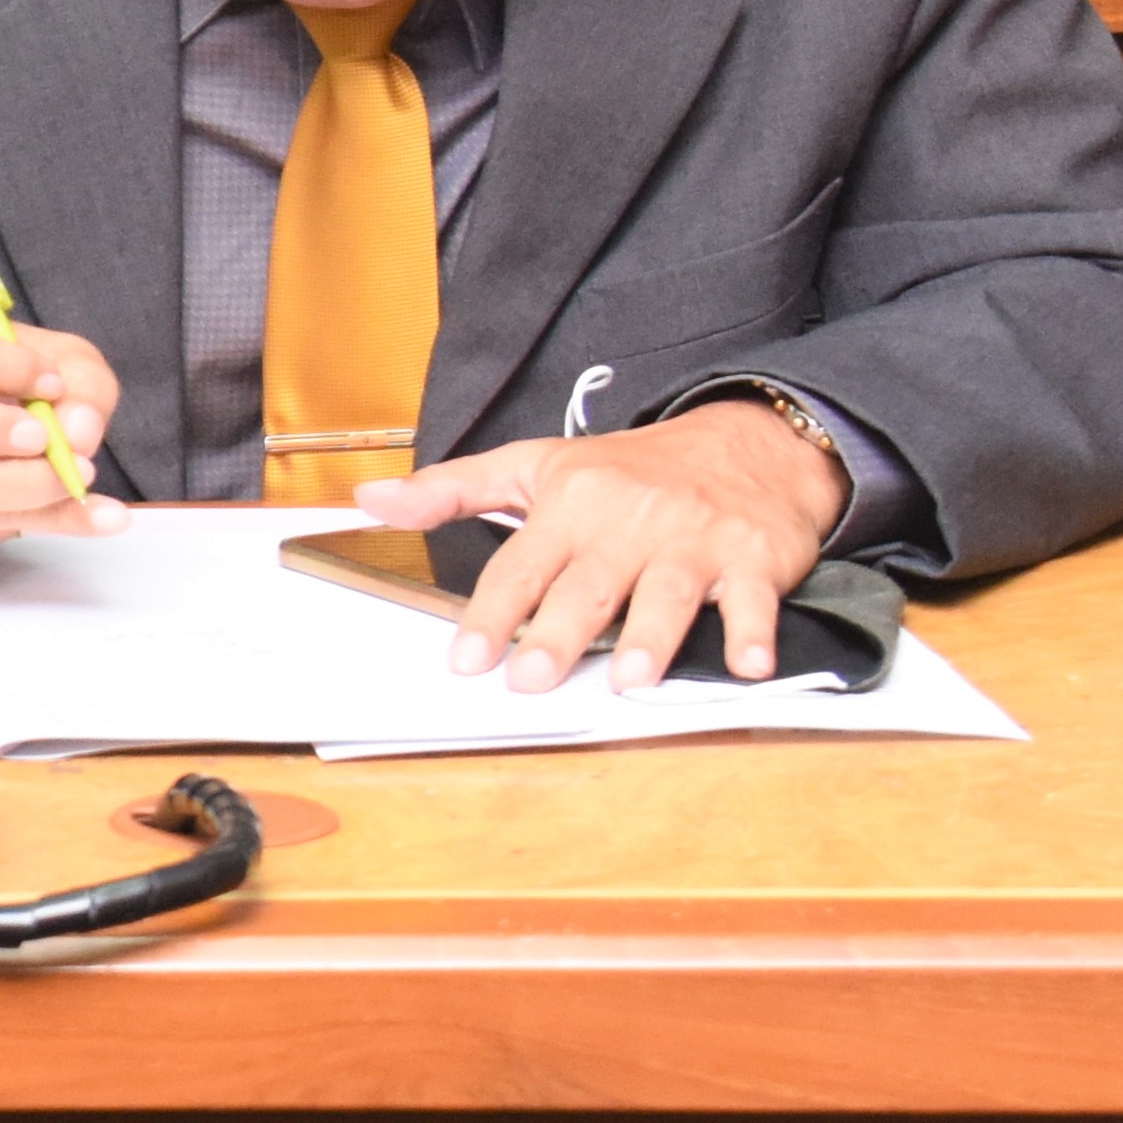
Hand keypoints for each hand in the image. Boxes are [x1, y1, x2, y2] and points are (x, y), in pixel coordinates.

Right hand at [0, 302, 123, 553]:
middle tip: (43, 439)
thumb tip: (79, 431)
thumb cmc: (18, 384)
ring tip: (78, 477)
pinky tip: (102, 516)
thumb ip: (81, 384)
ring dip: (19, 484)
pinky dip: (54, 521)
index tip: (52, 384)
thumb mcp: (61, 363)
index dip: (0, 364)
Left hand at [356, 405, 847, 691]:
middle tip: (532, 679)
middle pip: (589, 586)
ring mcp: (694, 542)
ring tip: (628, 680)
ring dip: (651, 637)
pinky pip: (754, 599)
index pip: (520, 565)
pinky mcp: (754, 559)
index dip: (490, 614)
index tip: (465, 658)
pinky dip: (754, 632)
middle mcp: (630, 525)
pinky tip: (748, 666)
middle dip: (559, 633)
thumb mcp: (535, 464)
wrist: (746, 443)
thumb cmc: (631, 468)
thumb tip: (369, 500)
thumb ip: (451, 489)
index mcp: (572, 506)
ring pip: (668, 593)